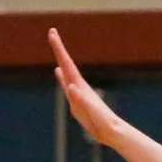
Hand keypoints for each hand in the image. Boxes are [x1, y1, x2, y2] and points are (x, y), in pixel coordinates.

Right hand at [49, 29, 123, 145]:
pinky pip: (65, 83)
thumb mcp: (90, 110)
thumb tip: (71, 86)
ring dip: (60, 59)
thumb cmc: (101, 121)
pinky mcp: (76, 100)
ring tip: (56, 48)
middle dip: (58, 47)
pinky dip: (61, 75)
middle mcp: (77, 85)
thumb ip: (80, 99)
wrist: (109, 130)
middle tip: (52, 32)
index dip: (59, 48)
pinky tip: (58, 72)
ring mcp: (77, 91)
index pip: (66, 62)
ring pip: (65, 71)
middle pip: (65, 62)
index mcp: (79, 85)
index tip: (52, 33)